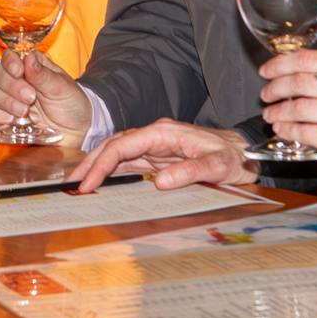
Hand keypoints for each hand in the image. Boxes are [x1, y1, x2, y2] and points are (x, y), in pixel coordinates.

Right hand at [0, 49, 92, 132]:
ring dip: (7, 102)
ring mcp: (10, 99)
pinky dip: (3, 117)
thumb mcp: (62, 87)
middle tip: (31, 97)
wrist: (78, 130)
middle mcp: (17, 80)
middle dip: (11, 86)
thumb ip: (43, 75)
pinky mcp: (7, 118)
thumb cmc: (72, 102)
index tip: (19, 72)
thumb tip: (28, 58)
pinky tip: (19, 120)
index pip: (9, 57)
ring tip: (27, 111)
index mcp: (30, 66)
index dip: (10, 63)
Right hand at [64, 119, 255, 191]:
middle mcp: (155, 136)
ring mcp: (155, 147)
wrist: (244, 153)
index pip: (123, 146)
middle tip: (71, 184)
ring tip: (79, 184)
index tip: (88, 184)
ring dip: (97, 167)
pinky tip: (100, 181)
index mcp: (163, 132)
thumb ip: (190, 171)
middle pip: (113, 146)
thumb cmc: (233, 156)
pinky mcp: (158, 158)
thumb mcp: (217, 165)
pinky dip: (111, 171)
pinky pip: (128, 163)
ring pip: (117, 153)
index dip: (102, 164)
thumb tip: (160, 182)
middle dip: (90, 163)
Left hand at [259, 49, 316, 192]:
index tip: (267, 70)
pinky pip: (307, 132)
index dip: (282, 63)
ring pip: (301, 107)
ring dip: (279, 111)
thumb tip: (298, 73)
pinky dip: (289, 130)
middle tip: (266, 94)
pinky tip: (283, 129)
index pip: (311, 59)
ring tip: (271, 114)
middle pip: (302, 81)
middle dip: (276, 88)